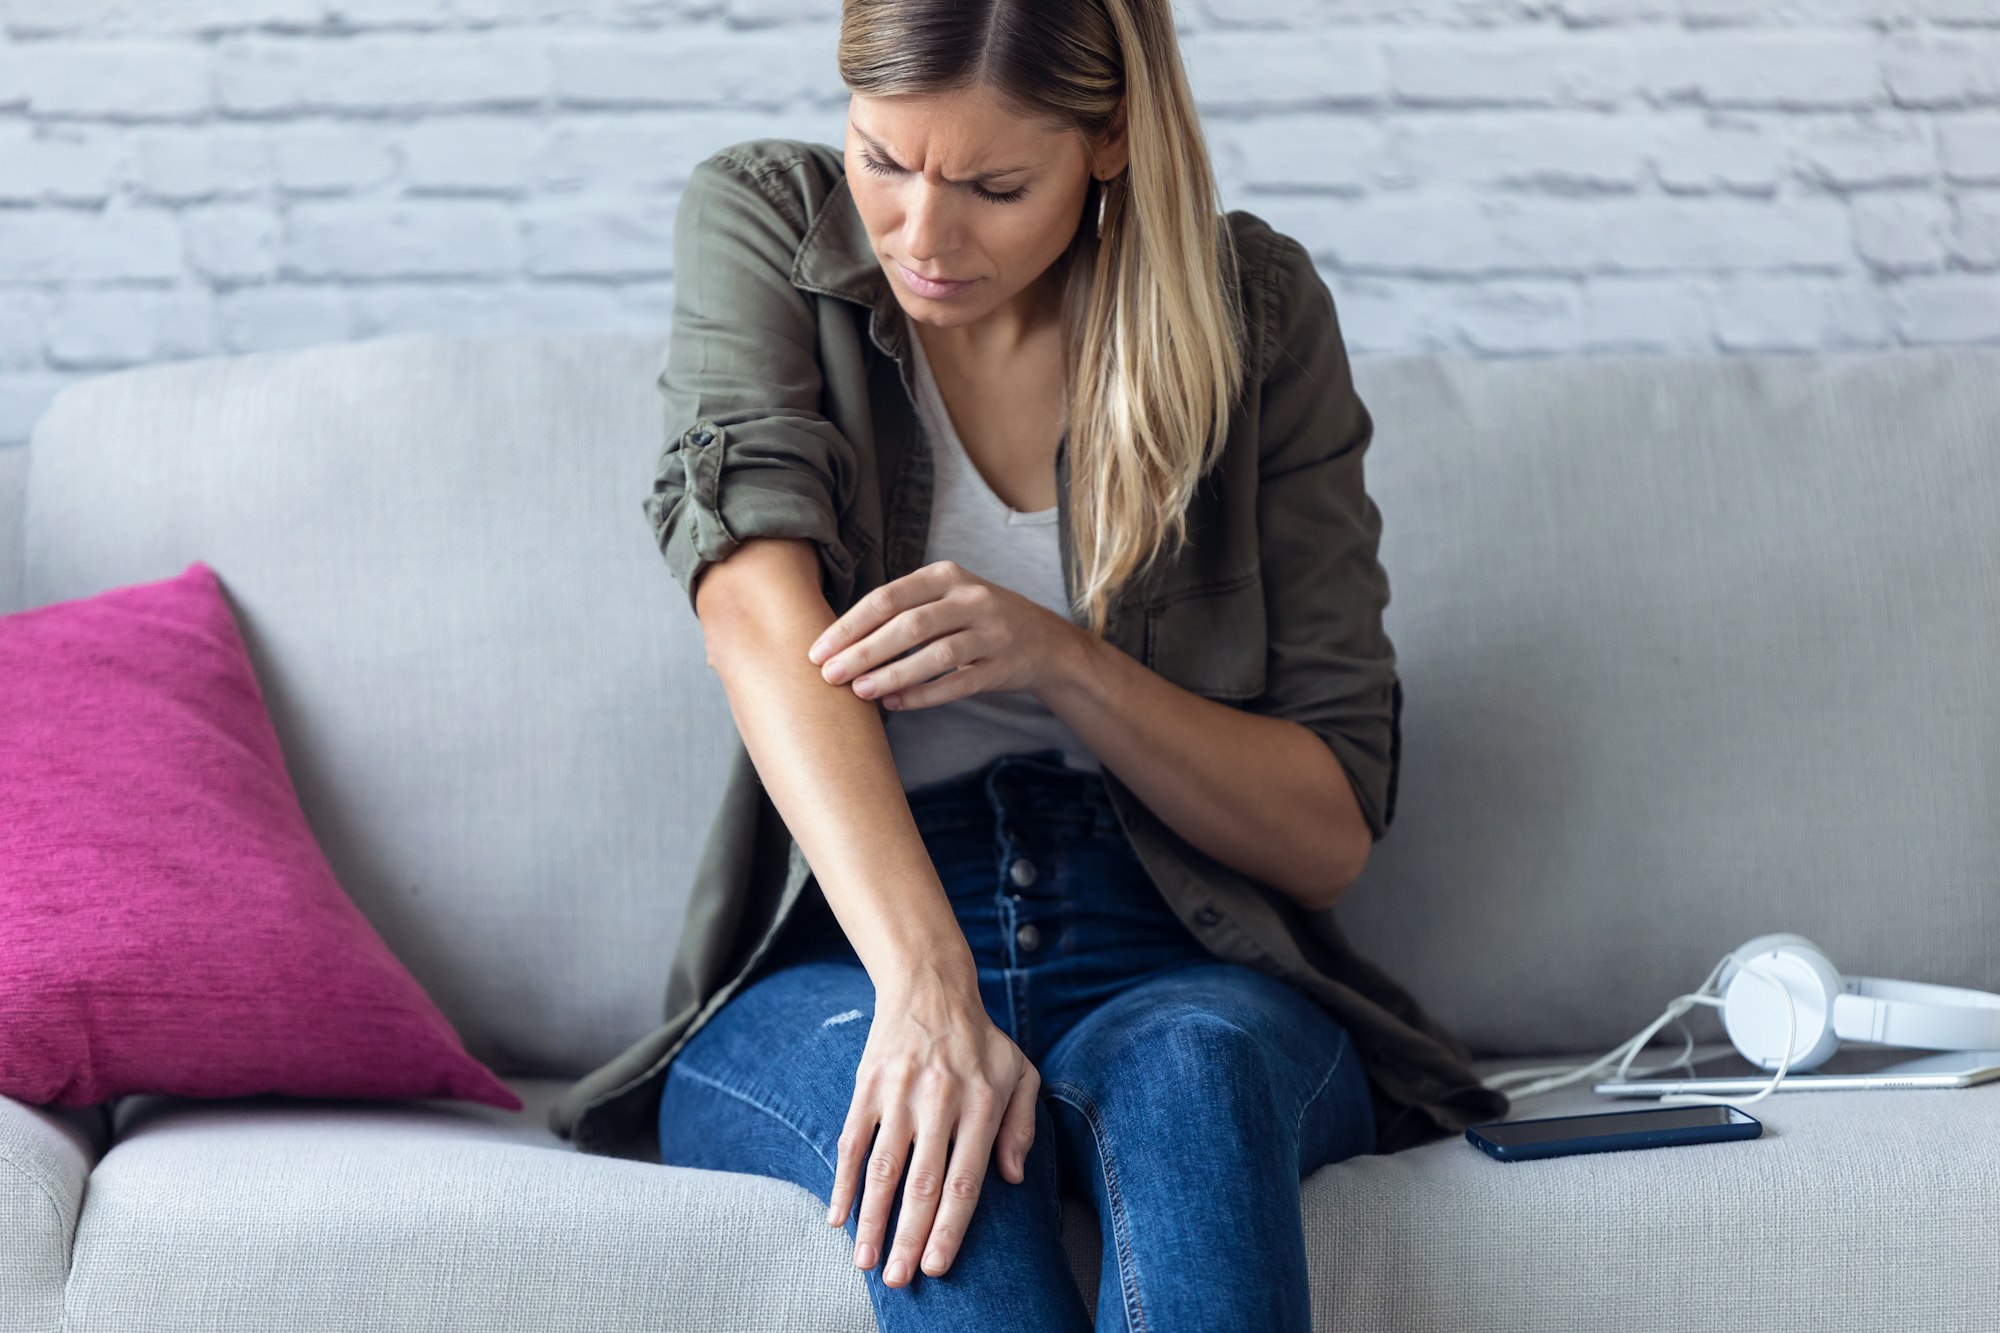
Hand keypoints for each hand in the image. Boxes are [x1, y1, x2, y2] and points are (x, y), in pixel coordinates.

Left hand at [807, 560, 1077, 709]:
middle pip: (909, 625)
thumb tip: (837, 641)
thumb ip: (902, 608)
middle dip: (864, 652)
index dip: (850, 625)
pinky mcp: (1003, 666)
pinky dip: (924, 695)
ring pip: (936, 655)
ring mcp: (991, 633)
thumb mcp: (944, 596)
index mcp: (945, 576)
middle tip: (829, 675)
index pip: (887, 598)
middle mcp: (971, 599)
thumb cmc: (975, 618)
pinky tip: (895, 704)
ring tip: (859, 691)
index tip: (818, 650)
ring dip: (893, 675)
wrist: (1044, 641)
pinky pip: (959, 684)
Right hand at [827, 968, 1040, 1286]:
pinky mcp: (867, 1086)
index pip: (965, 1178)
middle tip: (899, 1281)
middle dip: (909, 1237)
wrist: (929, 987)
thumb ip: (1022, 1125)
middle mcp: (940, 1100)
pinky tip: (837, 1217)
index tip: (938, 1266)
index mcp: (981, 1103)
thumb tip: (1014, 1178)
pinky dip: (842, 1182)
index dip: (950, 1227)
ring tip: (865, 1262)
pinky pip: (852, 1142)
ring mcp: (899, 1093)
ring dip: (872, 1219)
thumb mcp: (1020, 1072)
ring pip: (882, 1168)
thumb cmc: (980, 1040)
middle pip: (922, 1182)